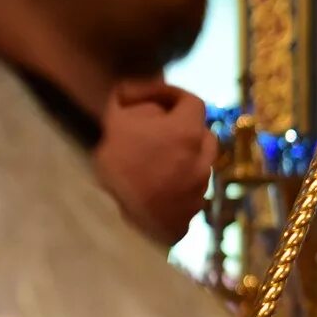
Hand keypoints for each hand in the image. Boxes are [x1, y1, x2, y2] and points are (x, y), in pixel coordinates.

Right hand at [94, 78, 217, 244]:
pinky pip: (190, 191)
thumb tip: (135, 94)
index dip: (170, 95)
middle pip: (202, 134)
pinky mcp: (192, 214)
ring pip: (199, 164)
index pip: (193, 102)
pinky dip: (177, 184)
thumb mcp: (114, 121)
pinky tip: (154, 187)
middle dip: (183, 126)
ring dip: (182, 156)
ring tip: (152, 160)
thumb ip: (128, 100)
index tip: (148, 98)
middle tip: (155, 129)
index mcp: (189, 133)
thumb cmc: (115, 165)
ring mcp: (200, 190)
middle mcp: (203, 161)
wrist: (114, 221)